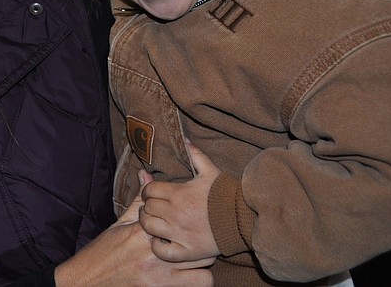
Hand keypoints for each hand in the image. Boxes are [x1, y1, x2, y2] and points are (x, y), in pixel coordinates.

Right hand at [54, 170, 213, 285]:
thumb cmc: (103, 252)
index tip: (195, 215)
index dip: (190, 216)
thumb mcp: (120, 226)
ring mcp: (160, 274)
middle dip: (199, 239)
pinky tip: (192, 276)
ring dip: (202, 261)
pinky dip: (200, 281)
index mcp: (143, 232)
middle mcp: (153, 252)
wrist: (87, 281)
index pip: (179, 215)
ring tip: (196, 259)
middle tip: (197, 238)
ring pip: (203, 264)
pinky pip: (199, 285)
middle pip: (195, 240)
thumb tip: (146, 174)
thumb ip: (139, 203)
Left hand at [140, 141, 221, 261]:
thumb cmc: (226, 194)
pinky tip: (162, 239)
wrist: (244, 218)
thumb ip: (195, 155)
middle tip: (154, 207)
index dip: (149, 190)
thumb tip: (184, 140)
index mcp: (179, 194)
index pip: (149, 190)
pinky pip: (161, 250)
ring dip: (148, 223)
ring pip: (148, 227)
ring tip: (155, 221)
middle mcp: (175, 214)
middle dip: (148, 205)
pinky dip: (158, 245)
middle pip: (146, 208)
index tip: (153, 193)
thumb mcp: (210, 171)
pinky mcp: (186, 250)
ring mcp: (179, 233)